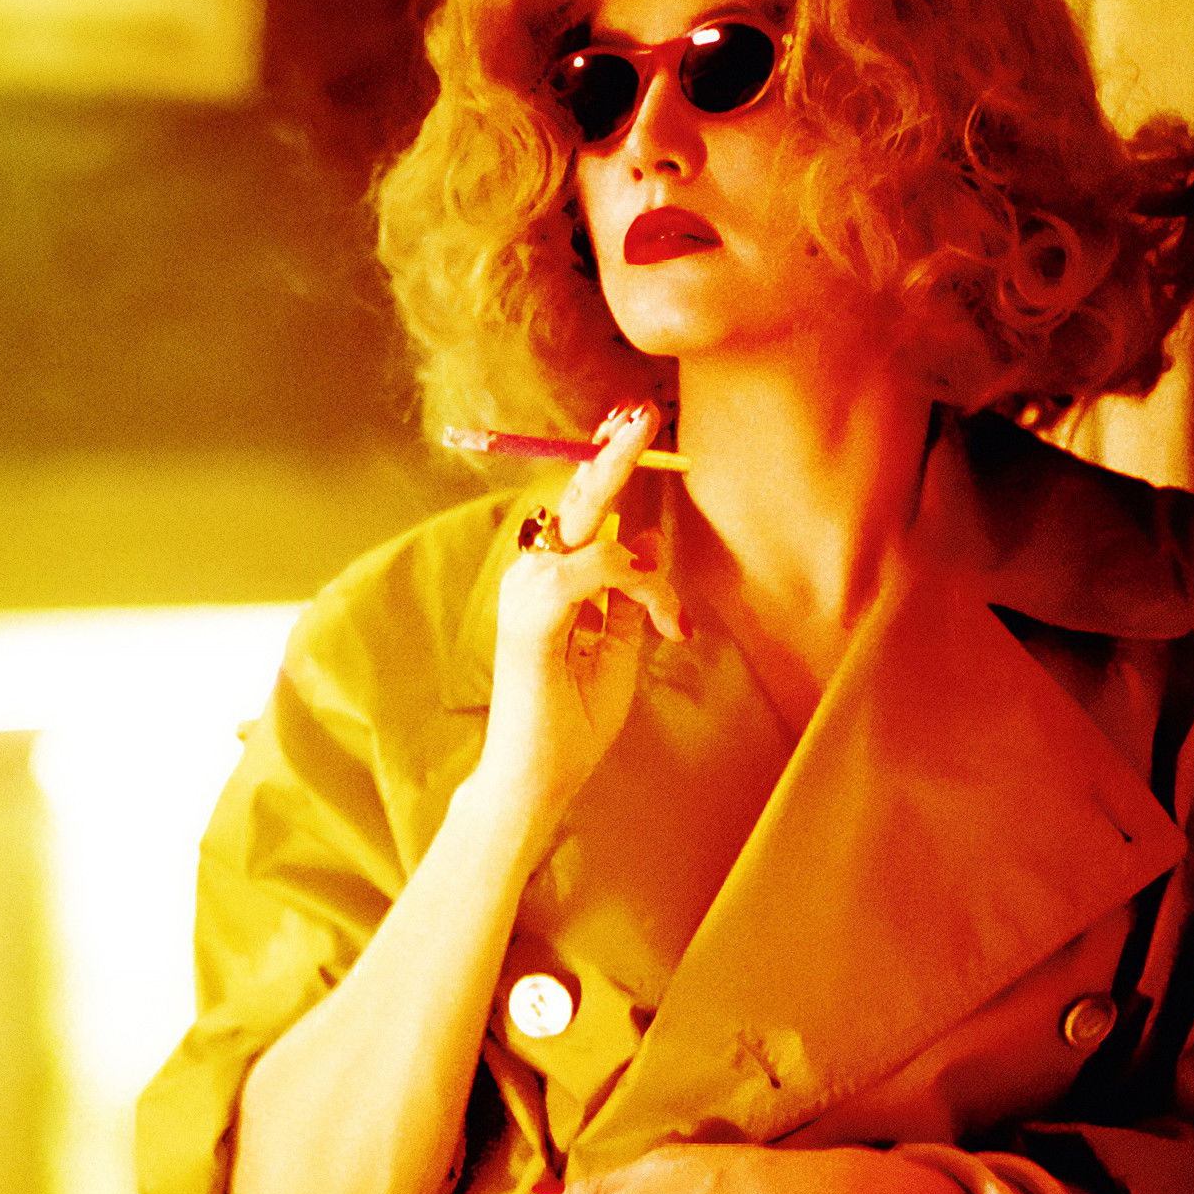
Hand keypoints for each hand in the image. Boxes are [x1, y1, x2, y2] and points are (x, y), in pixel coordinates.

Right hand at [479, 405, 687, 831]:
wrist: (533, 780)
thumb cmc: (567, 722)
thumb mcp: (616, 649)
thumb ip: (628, 593)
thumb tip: (645, 535)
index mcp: (547, 580)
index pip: (581, 508)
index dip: (606, 464)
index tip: (631, 424)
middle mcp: (530, 575)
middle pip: (578, 498)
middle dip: (613, 454)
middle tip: (642, 413)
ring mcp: (525, 591)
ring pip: (600, 537)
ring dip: (646, 576)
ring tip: (668, 621)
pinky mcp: (532, 614)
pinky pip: (591, 568)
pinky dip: (631, 583)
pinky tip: (654, 614)